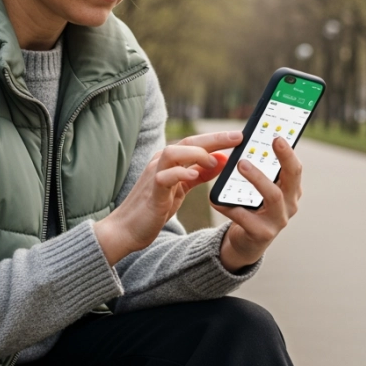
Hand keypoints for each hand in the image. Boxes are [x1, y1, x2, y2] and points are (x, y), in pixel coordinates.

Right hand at [94, 130, 241, 264]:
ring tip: (213, 161)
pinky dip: (179, 173)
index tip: (238, 136)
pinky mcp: (151, 192)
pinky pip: (164, 177)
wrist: (126, 229)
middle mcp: (160, 163)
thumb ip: (199, 174)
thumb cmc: (154, 207)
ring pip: (172, 153)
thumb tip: (221, 160)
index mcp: (170, 161)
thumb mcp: (181, 188)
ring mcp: (154, 175)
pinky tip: (194, 176)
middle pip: (188, 142)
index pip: (195, 142)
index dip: (217, 138)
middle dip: (214, 138)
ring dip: (196, 154)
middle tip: (237, 137)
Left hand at [211, 135, 302, 271]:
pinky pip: (245, 217)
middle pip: (292, 178)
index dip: (289, 152)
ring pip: (273, 196)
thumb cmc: (253, 208)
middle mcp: (290, 204)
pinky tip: (215, 199)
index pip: (295, 168)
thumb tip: (245, 142)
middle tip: (272, 141)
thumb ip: (260, 171)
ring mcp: (278, 220)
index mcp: (291, 190)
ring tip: (242, 164)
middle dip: (284, 158)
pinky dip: (229, 206)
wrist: (246, 241)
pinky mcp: (262, 233)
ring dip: (258, 178)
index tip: (278, 135)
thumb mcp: (260, 189)